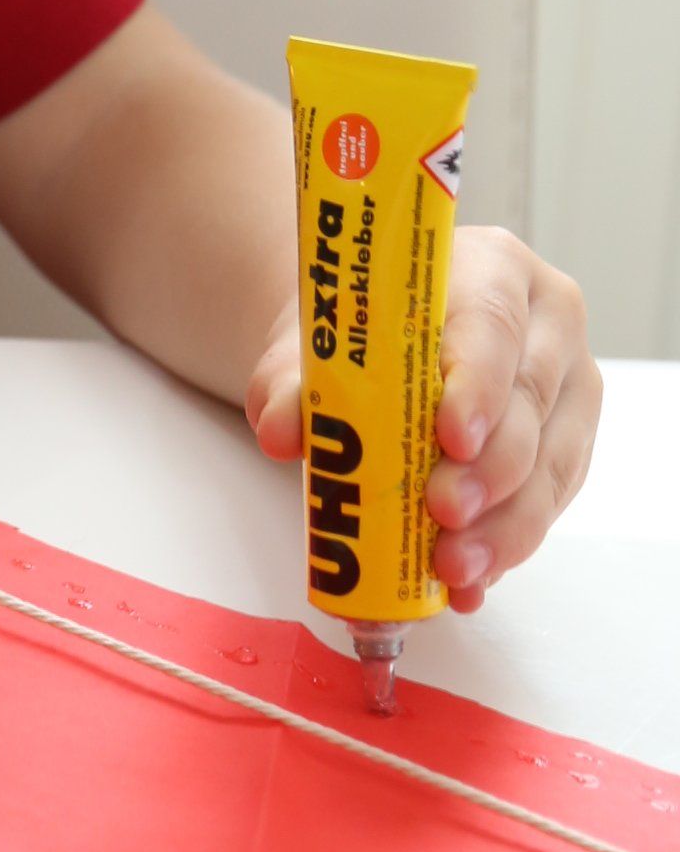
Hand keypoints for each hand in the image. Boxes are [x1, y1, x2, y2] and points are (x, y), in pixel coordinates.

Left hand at [246, 226, 599, 611]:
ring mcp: (567, 388)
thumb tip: (284, 430)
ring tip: (454, 568)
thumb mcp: (314, 338)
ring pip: (550, 462)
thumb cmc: (359, 328)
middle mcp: (546, 324)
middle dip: (490, 469)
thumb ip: (291, 377)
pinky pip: (547, 502)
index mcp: (491, 269)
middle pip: (531, 400)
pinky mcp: (567, 446)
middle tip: (444, 515)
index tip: (451, 437)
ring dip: (504, 525)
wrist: (379, 339)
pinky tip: (468, 581)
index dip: (478, 383)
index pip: (492, 322)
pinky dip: (505, 546)